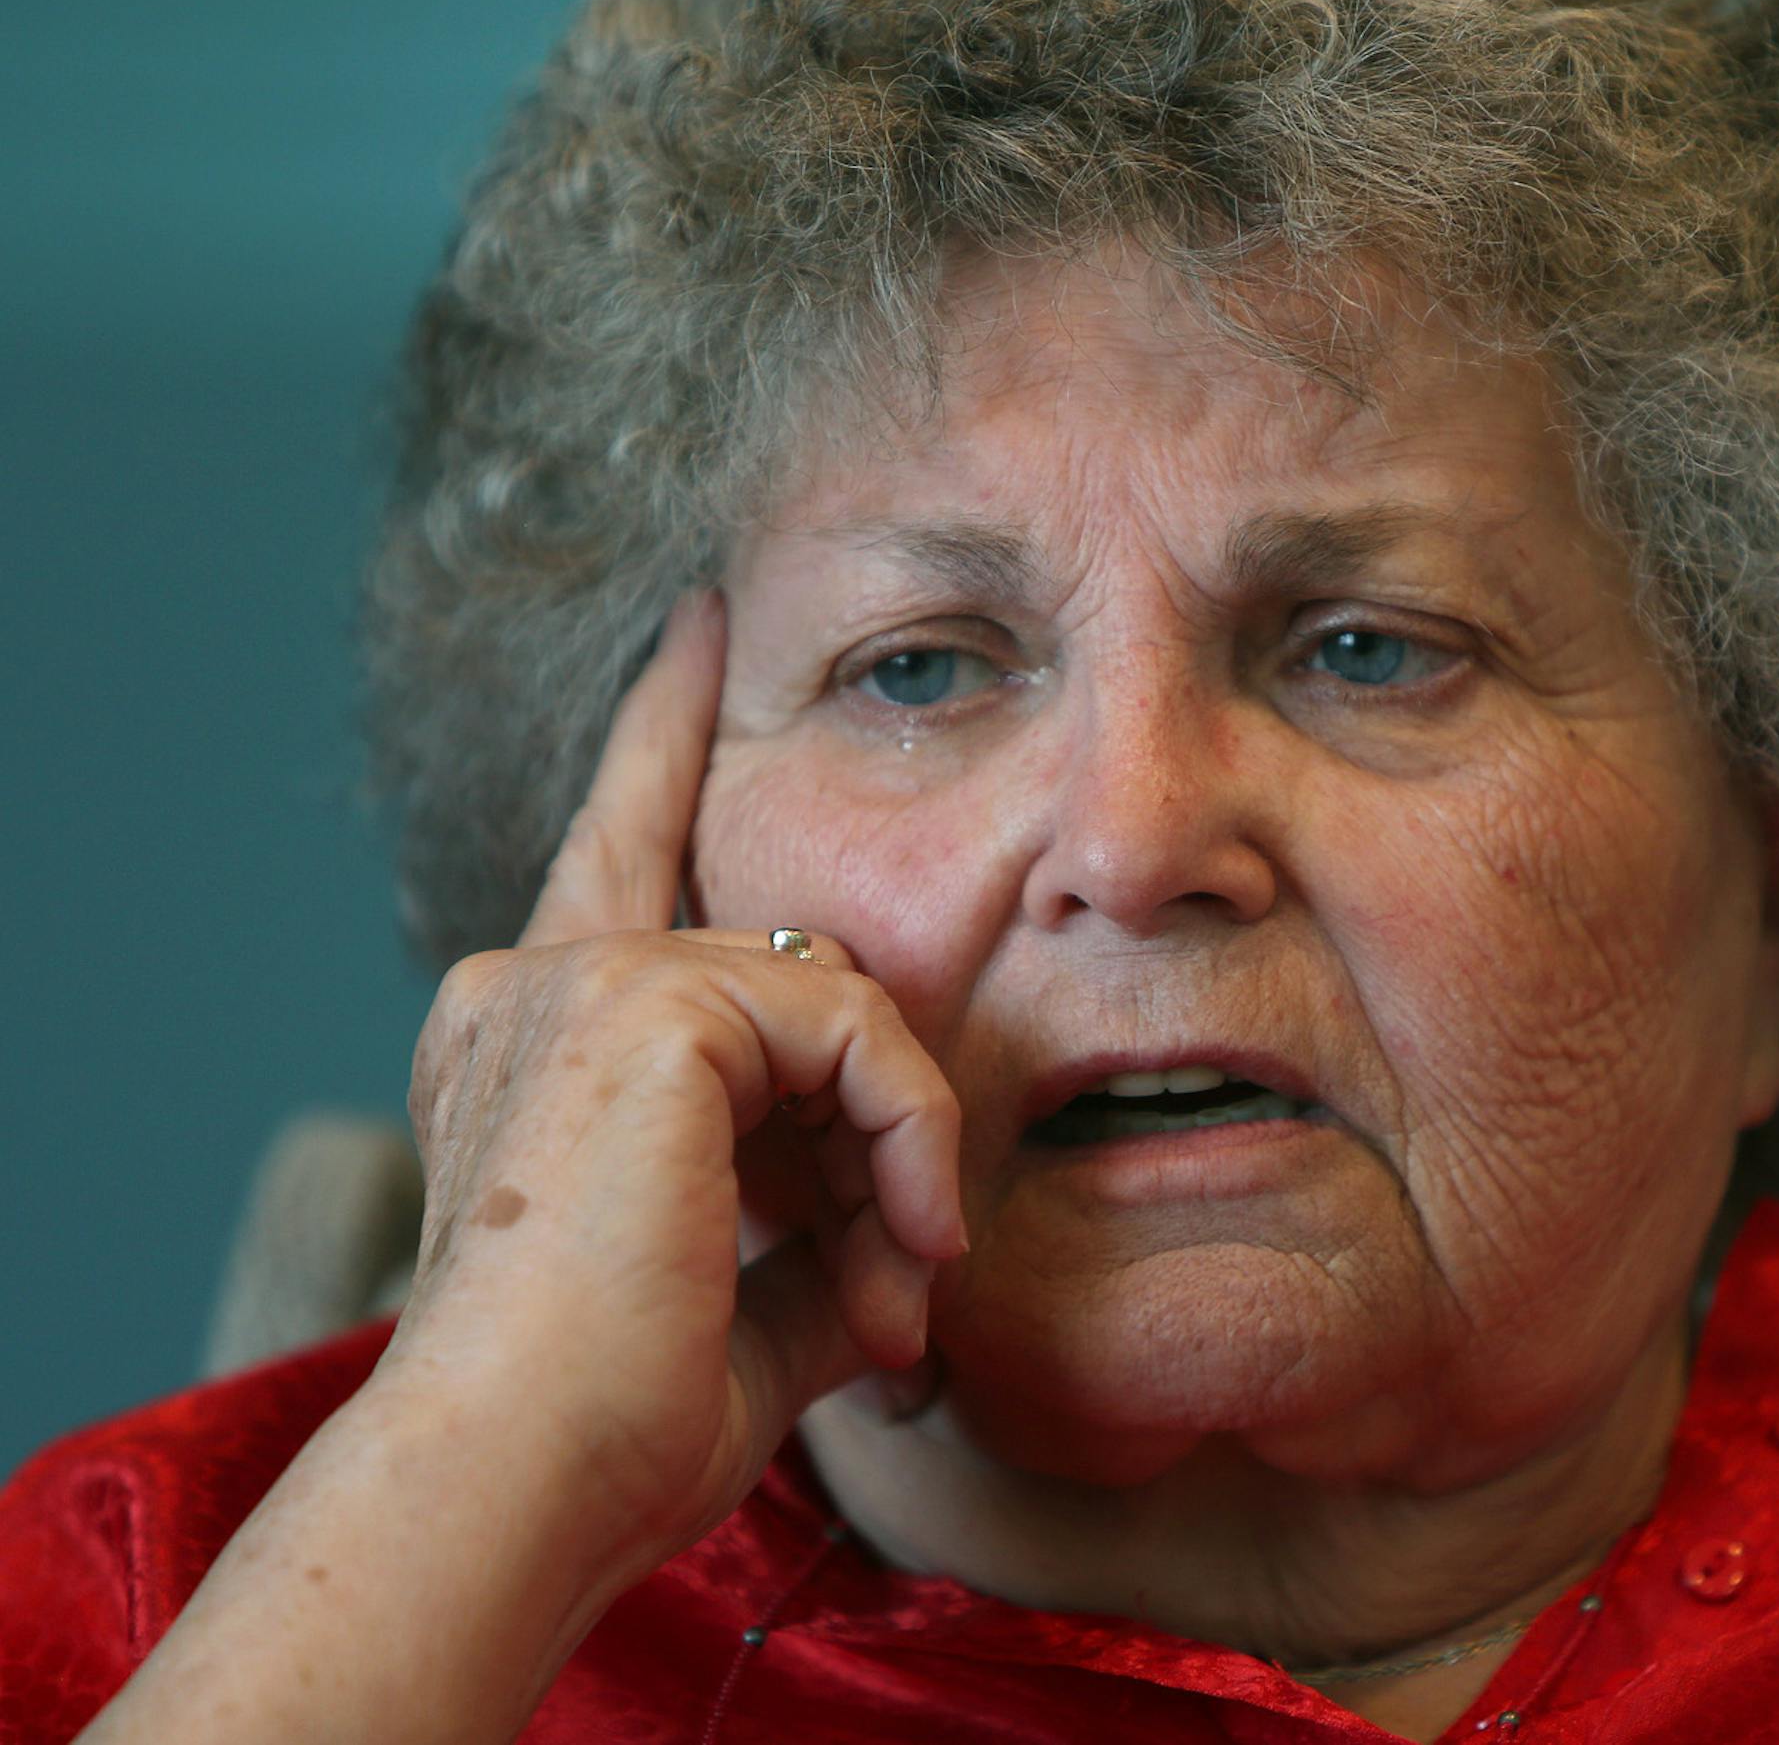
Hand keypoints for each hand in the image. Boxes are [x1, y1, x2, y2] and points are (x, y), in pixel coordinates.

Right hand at [373, 590, 965, 1584]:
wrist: (517, 1489)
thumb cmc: (608, 1428)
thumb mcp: (739, 1300)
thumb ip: (821, 1219)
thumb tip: (919, 1219)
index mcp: (525, 1039)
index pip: (615, 855)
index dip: (659, 742)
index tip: (699, 630)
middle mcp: (529, 982)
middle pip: (781, 962)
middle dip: (876, 1102)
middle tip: (913, 1250)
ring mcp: (576, 977)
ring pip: (834, 1003)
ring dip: (896, 1151)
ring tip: (901, 1290)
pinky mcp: (638, 996)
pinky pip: (852, 1028)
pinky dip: (908, 1133)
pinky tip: (909, 1242)